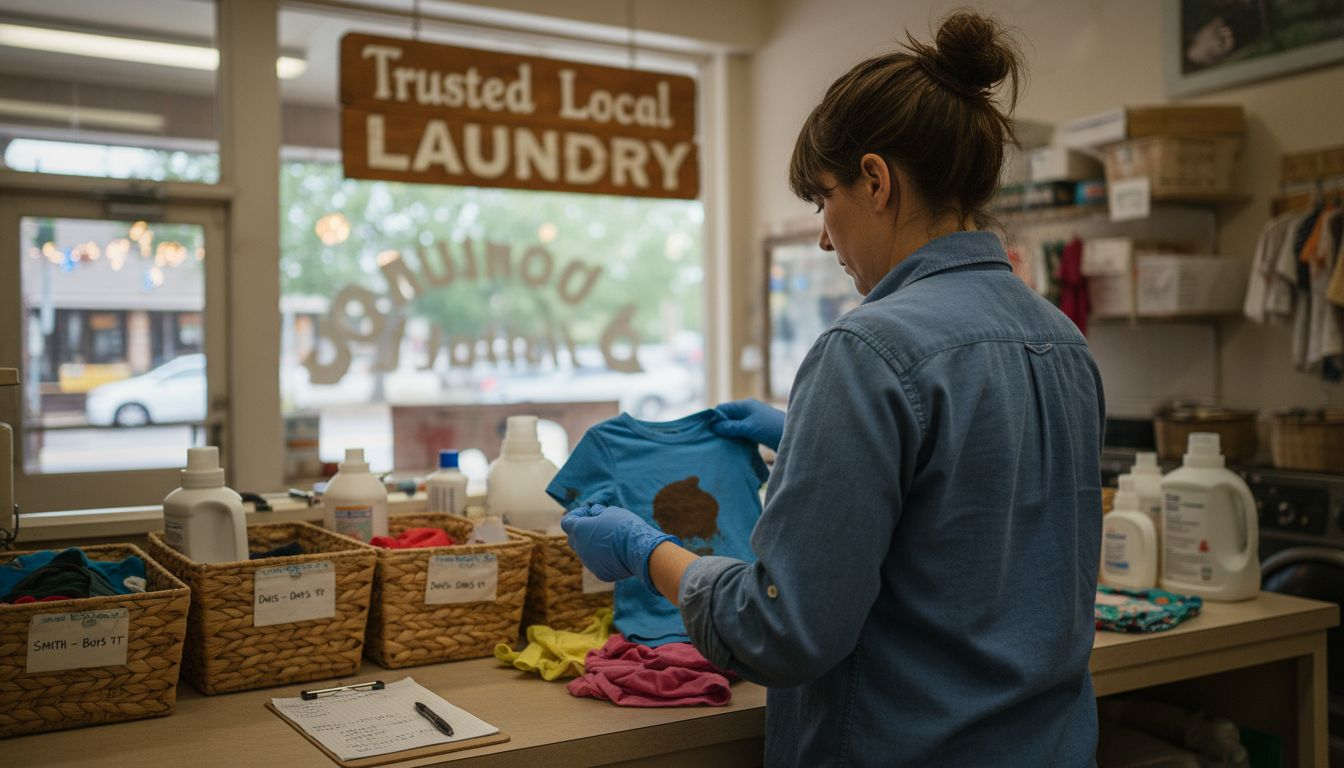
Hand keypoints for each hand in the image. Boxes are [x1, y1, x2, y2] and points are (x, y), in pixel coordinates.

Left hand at [561, 504, 679, 592]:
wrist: (639, 549)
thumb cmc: (624, 526)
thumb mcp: (611, 512)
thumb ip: (599, 513)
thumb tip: (594, 513)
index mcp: (578, 531)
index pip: (567, 522)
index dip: (577, 514)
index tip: (590, 512)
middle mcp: (580, 549)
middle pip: (574, 539)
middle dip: (583, 531)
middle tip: (598, 524)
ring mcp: (589, 563)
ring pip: (587, 552)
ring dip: (595, 545)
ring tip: (613, 539)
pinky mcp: (600, 573)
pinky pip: (599, 563)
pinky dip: (605, 557)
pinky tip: (619, 552)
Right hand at [711, 399, 785, 450]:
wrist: (796, 437)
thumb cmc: (772, 429)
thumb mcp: (749, 428)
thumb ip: (731, 427)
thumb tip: (714, 427)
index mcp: (745, 405)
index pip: (722, 409)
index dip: (714, 419)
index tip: (706, 432)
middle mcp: (748, 411)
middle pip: (727, 418)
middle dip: (720, 428)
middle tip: (711, 442)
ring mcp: (753, 421)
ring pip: (735, 427)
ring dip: (729, 436)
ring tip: (720, 447)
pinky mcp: (758, 432)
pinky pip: (743, 434)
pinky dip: (737, 440)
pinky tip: (733, 449)